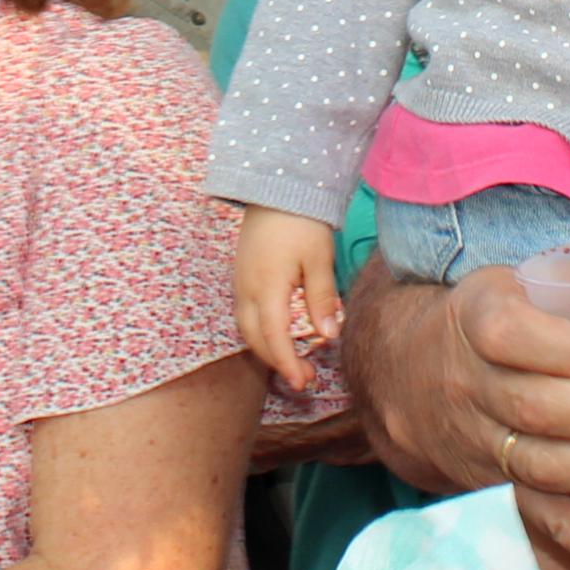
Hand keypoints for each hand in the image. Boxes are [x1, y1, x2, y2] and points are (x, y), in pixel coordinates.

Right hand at [233, 207, 344, 388]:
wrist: (275, 187)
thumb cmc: (301, 221)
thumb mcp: (319, 260)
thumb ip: (322, 299)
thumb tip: (329, 336)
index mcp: (266, 287)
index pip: (274, 338)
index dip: (288, 364)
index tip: (303, 382)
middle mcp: (246, 289)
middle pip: (255, 339)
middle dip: (277, 362)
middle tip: (305, 376)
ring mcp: (240, 281)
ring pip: (246, 328)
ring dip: (267, 348)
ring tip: (293, 359)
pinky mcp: (241, 275)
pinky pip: (245, 313)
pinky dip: (260, 331)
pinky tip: (279, 333)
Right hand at [342, 258, 569, 503]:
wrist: (411, 375)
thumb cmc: (494, 321)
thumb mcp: (515, 285)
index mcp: (477, 322)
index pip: (513, 336)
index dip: (569, 349)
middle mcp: (472, 388)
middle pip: (538, 407)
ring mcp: (483, 446)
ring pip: (546, 465)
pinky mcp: (499, 491)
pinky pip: (544, 523)